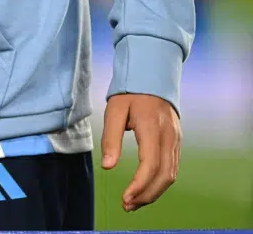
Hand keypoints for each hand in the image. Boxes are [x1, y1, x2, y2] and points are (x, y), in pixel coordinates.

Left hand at [101, 92, 181, 211]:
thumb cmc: (130, 94)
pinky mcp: (176, 143)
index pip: (151, 165)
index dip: (139, 185)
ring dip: (154, 192)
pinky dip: (160, 183)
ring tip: (134, 202)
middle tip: (127, 206)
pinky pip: (172, 168)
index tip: (125, 198)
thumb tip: (107, 167)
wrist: (152, 79)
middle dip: (147, 195)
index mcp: (152, 128)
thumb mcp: (114, 111)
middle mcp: (169, 137)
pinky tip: (146, 189)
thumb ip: (111, 138)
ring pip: (171, 175)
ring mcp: (176, 141)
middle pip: (165, 175)